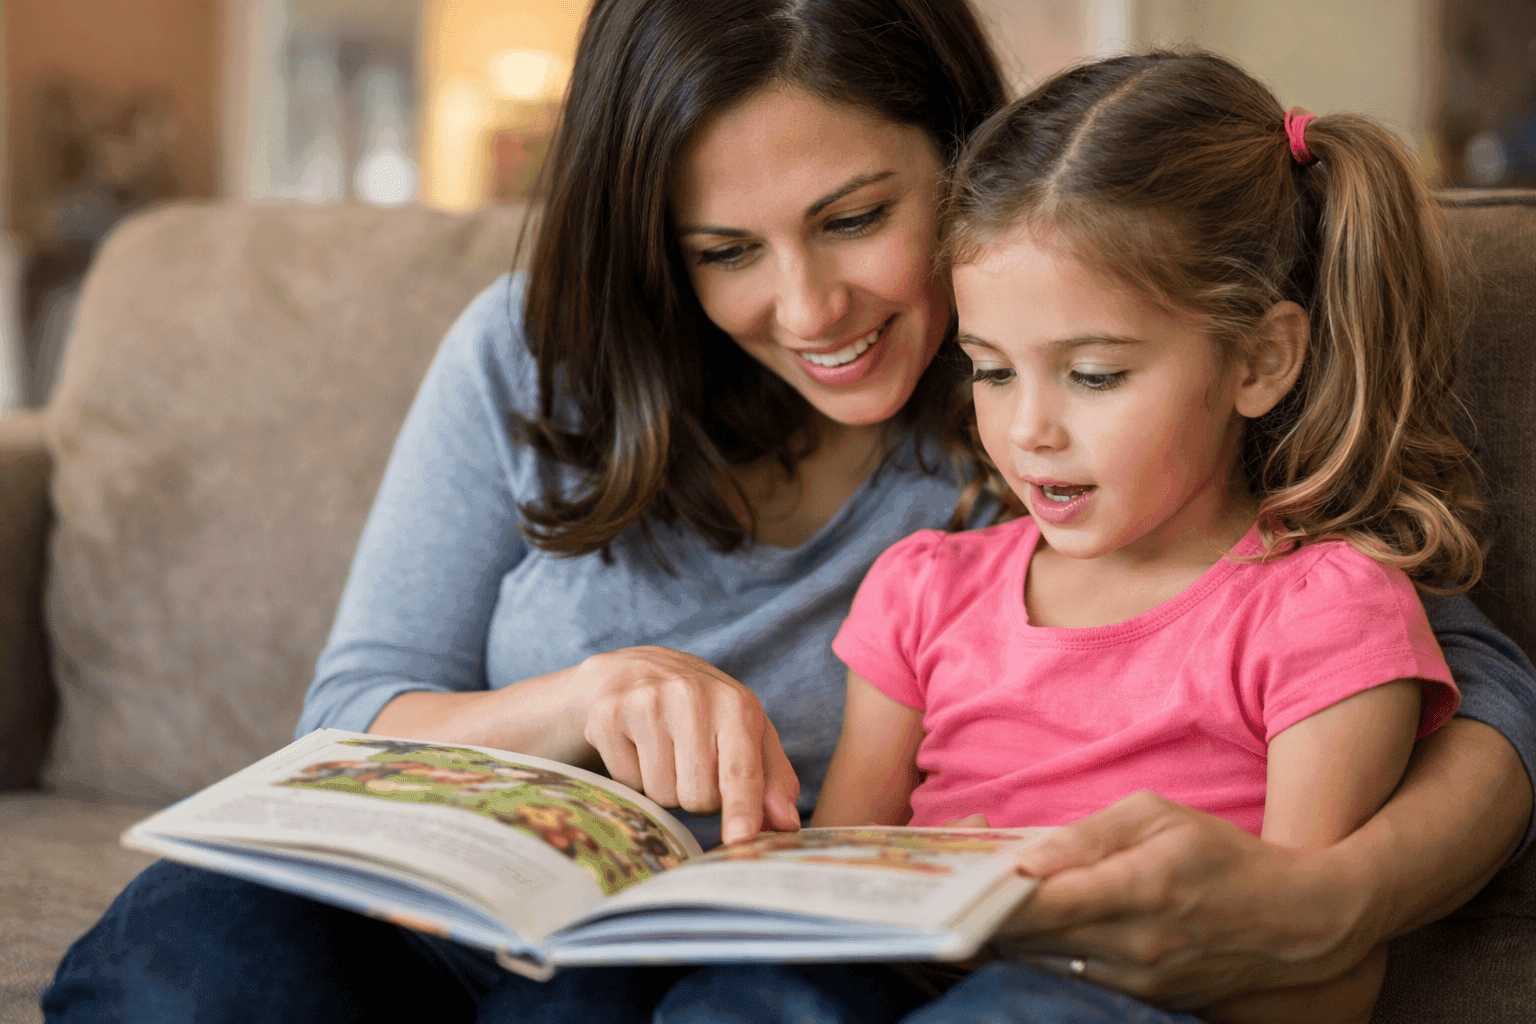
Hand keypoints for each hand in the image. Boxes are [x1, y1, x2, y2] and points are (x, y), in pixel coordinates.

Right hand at [576, 646, 801, 844]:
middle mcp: (690, 697)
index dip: (742, 807)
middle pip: (698, 797)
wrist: (637, 670)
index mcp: (735, 704)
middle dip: (700, 796)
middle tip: (694, 762)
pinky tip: (638, 745)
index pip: (740, 768)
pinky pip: (626, 783)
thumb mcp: (748, 732)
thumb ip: (773, 779)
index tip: (741, 838)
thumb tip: (786, 825)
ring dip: (667, 787)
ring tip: (666, 751)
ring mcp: (645, 703)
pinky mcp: (607, 716)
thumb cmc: (705, 710)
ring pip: (661, 795)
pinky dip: (634, 776)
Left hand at [993, 791, 1372, 1009]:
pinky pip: (1070, 978)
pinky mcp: (1142, 998)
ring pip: (1043, 963)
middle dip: (990, 911)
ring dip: (1012, 935)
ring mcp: (1139, 980)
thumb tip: (1024, 861)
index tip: (959, 875)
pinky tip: (1032, 925)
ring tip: (990, 900)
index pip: (1043, 903)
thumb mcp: (1156, 816)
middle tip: (960, 882)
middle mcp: (1138, 944)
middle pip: (1033, 939)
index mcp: (1141, 888)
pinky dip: (1044, 953)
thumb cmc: (1219, 854)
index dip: (991, 893)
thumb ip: (1086, 835)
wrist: (1295, 923)